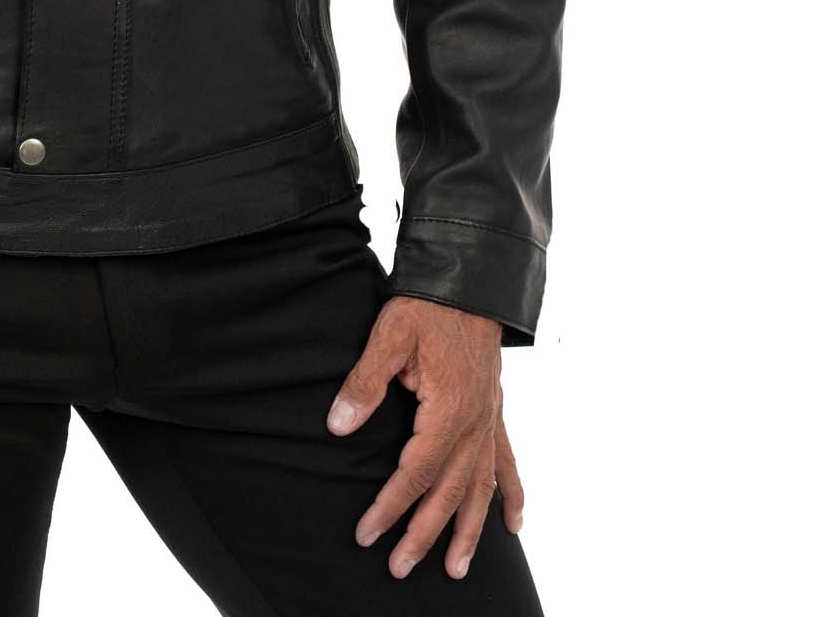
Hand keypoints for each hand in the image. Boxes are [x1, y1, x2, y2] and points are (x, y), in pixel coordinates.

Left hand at [326, 296, 523, 579]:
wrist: (468, 280)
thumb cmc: (425, 306)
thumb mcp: (388, 336)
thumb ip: (364, 383)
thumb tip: (338, 425)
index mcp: (448, 411)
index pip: (414, 474)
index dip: (390, 506)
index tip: (367, 533)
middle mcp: (475, 424)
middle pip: (448, 492)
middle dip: (424, 535)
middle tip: (399, 568)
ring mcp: (489, 419)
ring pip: (480, 488)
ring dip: (469, 530)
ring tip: (458, 569)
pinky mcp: (494, 410)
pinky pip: (506, 462)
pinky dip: (510, 494)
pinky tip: (513, 524)